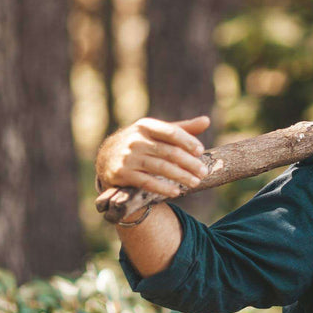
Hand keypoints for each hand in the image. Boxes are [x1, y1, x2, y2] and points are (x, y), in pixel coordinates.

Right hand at [95, 116, 210, 197]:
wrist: (106, 158)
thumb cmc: (141, 143)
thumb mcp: (157, 132)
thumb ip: (182, 128)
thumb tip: (206, 121)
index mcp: (146, 126)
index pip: (171, 132)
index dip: (188, 141)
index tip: (201, 151)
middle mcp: (135, 139)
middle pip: (169, 152)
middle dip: (189, 163)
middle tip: (204, 172)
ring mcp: (128, 157)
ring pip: (160, 167)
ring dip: (181, 176)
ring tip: (195, 183)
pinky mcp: (122, 173)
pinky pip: (146, 182)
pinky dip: (163, 188)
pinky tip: (176, 192)